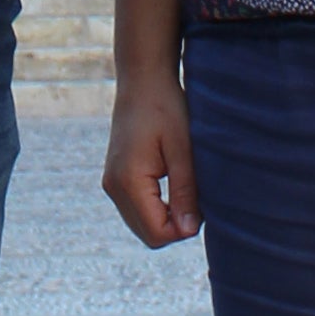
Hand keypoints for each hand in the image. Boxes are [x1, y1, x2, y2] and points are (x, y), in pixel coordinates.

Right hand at [103, 68, 199, 246]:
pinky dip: (157, 208)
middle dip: (176, 226)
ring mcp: (111, 183)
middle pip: (148, 235)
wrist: (143, 81)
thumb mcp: (183, 150)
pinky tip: (174, 185)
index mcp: (128, 181)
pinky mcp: (115, 178)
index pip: (157, 233)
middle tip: (198, 198)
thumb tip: (188, 231)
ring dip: (167, 218)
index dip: (184, 229)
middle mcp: (113, 187)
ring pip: (142, 225)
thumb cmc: (166, 108)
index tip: (203, 206)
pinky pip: (137, 210)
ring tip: (186, 189)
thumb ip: (185, 192)